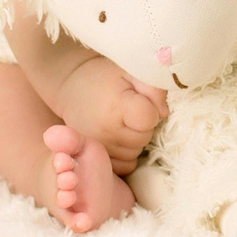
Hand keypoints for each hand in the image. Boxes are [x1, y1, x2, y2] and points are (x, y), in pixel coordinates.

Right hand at [51, 54, 168, 174]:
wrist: (73, 86)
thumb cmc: (107, 76)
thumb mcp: (132, 71)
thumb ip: (153, 88)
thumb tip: (163, 113)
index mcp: (116, 107)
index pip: (149, 119)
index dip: (152, 110)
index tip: (141, 101)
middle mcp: (104, 132)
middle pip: (143, 138)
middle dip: (144, 126)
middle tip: (132, 111)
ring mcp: (96, 148)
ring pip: (135, 153)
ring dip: (136, 140)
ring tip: (124, 121)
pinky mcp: (91, 158)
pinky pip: (123, 166)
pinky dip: (127, 154)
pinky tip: (120, 136)